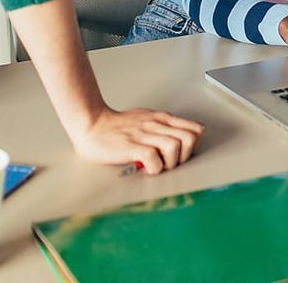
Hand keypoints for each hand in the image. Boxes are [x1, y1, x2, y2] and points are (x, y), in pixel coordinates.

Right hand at [70, 106, 203, 171]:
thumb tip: (181, 135)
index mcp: (161, 118)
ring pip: (175, 147)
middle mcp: (156, 124)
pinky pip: (153, 160)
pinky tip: (147, 169)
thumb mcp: (146, 118)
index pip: (195, 129)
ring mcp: (144, 135)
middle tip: (173, 163)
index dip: (195, 145)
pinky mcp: (131, 147)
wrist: (92, 124)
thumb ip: (163, 126)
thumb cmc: (117, 125)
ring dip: (171, 163)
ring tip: (159, 166)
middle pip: (190, 139)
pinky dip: (154, 169)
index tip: (184, 154)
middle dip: (186, 156)